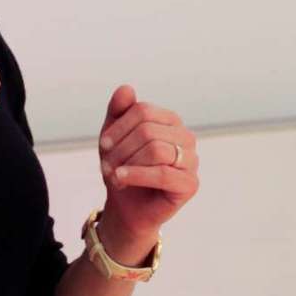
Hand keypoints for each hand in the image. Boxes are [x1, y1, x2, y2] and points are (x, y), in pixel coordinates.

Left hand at [95, 84, 198, 255]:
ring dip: (127, 163)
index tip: (103, 145)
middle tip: (106, 165)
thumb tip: (126, 88)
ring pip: (156, 149)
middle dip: (121, 149)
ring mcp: (191, 160)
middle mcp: (185, 137)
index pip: (143, 111)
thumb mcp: (114, 137)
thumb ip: (119, 111)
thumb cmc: (124, 168)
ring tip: (114, 175)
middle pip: (148, 130)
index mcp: (170, 121)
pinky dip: (137, 175)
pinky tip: (121, 179)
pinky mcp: (190, 184)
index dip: (119, 127)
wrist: (128, 207)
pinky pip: (163, 173)